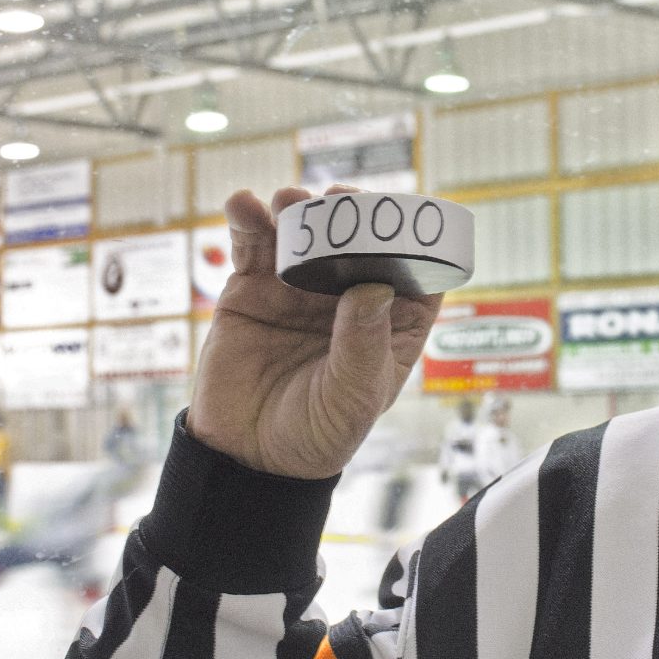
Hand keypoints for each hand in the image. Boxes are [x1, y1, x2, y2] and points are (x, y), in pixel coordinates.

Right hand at [186, 187, 443, 478]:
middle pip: (357, 238)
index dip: (413, 239)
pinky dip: (248, 219)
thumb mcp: (351, 398)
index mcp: (389, 322)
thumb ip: (361, 346)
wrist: (247, 457)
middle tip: (340, 201)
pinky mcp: (251, 288)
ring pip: (303, 232)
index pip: (414, 270)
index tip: (401, 217)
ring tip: (291, 201)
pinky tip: (244, 205)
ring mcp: (298, 288)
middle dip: (351, 213)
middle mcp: (346, 297)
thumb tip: (375, 288)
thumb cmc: (315, 434)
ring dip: (298, 208)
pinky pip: (251, 245)